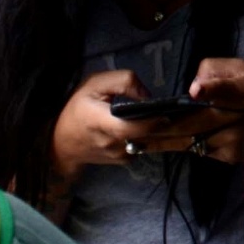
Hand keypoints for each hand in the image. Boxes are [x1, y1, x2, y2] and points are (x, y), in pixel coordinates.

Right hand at [48, 70, 225, 180]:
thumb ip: (122, 82)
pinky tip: (154, 126)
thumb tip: (147, 94)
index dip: (154, 121)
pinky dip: (149, 137)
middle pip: (146, 135)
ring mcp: (119, 156)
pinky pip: (142, 147)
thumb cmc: (77, 108)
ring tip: (172, 116)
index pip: (134, 127)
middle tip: (182, 110)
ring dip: (159, 130)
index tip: (170, 110)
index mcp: (102, 122)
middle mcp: (113, 143)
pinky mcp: (123, 161)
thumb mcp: (95, 84)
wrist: (61, 144)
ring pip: (147, 141)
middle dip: (165, 124)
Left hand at [139, 59, 243, 165]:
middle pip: (197, 123)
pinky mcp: (226, 157)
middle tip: (135, 128)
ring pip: (192, 141)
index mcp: (243, 90)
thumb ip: (216, 69)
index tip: (195, 91)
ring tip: (133, 142)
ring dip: (162, 143)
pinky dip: (176, 147)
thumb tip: (193, 85)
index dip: (214, 89)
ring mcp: (231, 141)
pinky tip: (153, 147)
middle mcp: (236, 117)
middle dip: (165, 127)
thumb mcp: (243, 70)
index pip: (229, 88)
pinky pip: (197, 150)